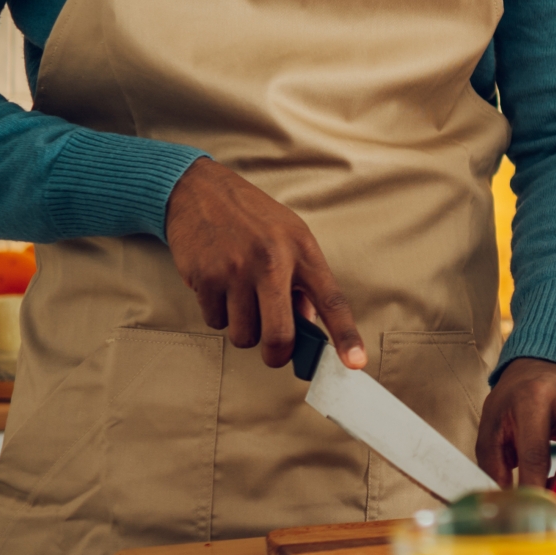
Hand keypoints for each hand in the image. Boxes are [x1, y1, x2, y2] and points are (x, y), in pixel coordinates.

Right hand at [163, 157, 363, 371]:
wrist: (200, 191)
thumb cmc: (253, 218)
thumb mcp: (291, 237)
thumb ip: (303, 282)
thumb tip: (308, 328)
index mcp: (302, 250)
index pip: (331, 300)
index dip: (346, 336)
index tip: (356, 363)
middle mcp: (271, 262)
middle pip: (279, 335)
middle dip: (277, 354)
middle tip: (275, 353)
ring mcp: (235, 271)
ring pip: (243, 335)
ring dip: (244, 329)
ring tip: (242, 301)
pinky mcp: (205, 278)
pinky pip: (215, 321)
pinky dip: (218, 314)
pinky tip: (220, 287)